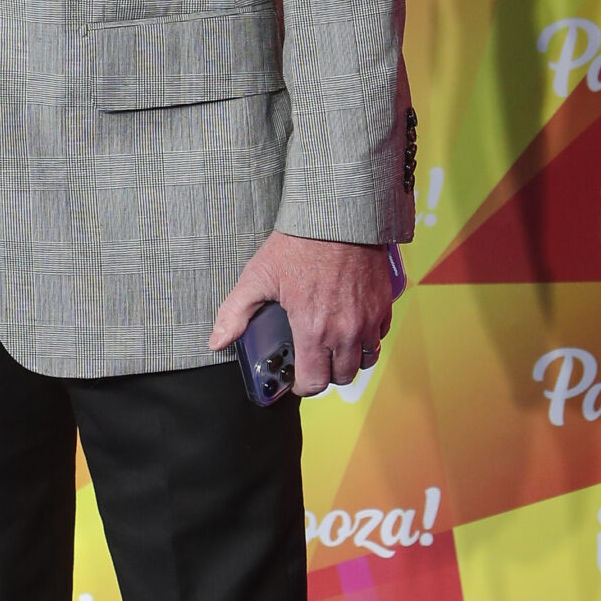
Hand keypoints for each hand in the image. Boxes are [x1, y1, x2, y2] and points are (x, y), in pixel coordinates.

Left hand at [210, 231, 394, 393]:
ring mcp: (369, 319)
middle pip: (342, 377)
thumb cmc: (298, 243)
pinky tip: (351, 326)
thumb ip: (236, 312)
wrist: (339, 214)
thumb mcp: (259, 276)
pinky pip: (381, 335)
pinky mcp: (384, 304)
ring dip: (349, 360)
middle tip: (312, 362)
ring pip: (365, 360)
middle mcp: (346, 331)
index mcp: (314, 330)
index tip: (295, 378)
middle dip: (326, 375)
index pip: (314, 383)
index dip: (302, 386)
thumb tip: (217, 341)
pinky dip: (368, 338)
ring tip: (332, 347)